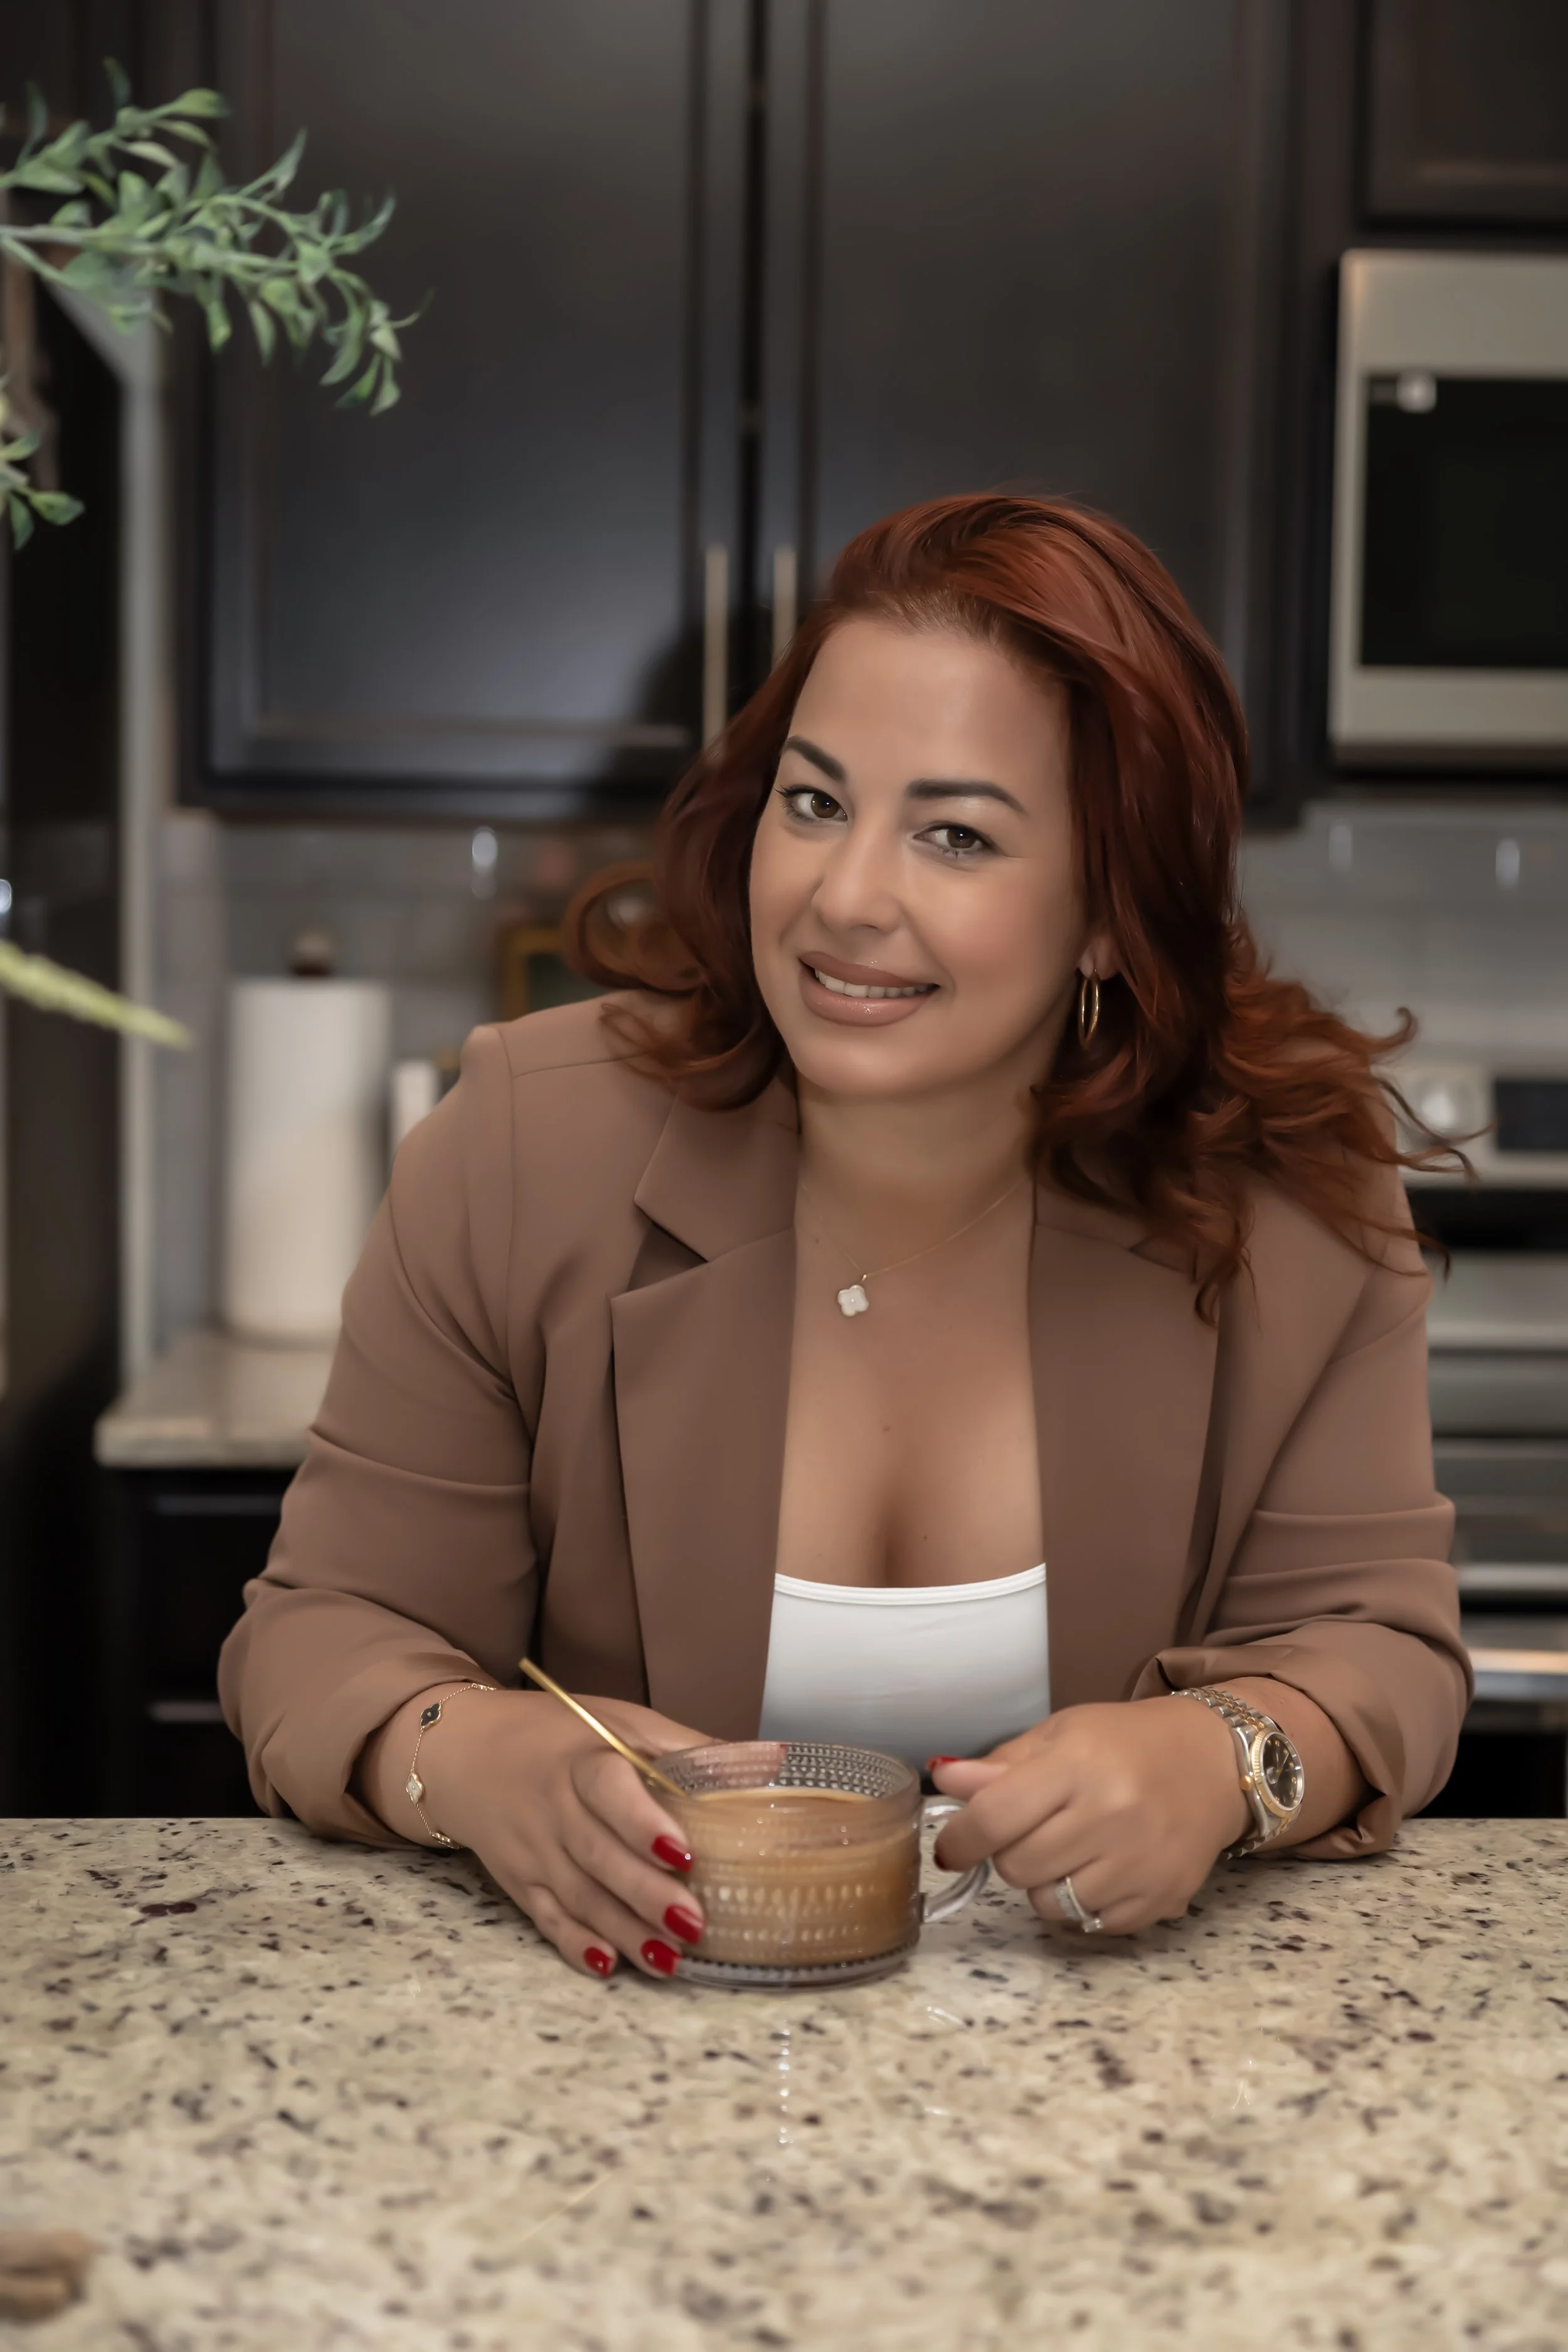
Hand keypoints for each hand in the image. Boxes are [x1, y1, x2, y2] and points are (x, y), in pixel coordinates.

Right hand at [358, 1688, 710, 1981]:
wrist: (466, 1751)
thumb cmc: (560, 1735)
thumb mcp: (621, 1722)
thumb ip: (688, 1748)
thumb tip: (772, 1763)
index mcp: (581, 1759)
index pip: (608, 1790)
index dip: (643, 1824)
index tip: (685, 1853)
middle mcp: (552, 1808)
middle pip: (598, 1856)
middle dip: (645, 1895)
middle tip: (695, 1924)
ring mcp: (533, 1851)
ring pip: (578, 1897)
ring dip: (625, 1932)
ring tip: (671, 1961)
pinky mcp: (520, 1883)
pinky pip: (547, 1920)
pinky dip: (577, 1945)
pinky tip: (609, 1966)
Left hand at [930, 1697, 1250, 1934]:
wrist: (1213, 1762)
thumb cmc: (1126, 1743)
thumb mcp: (1061, 1734)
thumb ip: (1001, 1765)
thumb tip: (943, 1781)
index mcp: (1078, 1765)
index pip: (995, 1817)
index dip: (960, 1839)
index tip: (951, 1848)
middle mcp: (1111, 1815)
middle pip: (1016, 1866)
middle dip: (1008, 1854)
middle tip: (1029, 1833)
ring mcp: (1139, 1863)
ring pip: (1049, 1904)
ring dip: (1044, 1883)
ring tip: (1068, 1850)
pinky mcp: (1161, 1898)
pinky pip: (1091, 1924)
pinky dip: (1083, 1904)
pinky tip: (1100, 1869)